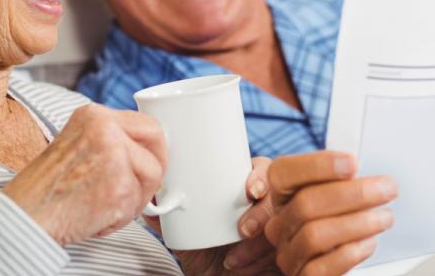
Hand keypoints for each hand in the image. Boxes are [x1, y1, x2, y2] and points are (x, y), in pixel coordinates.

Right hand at [3, 103, 165, 245]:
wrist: (25, 214)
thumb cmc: (47, 186)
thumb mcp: (76, 143)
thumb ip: (110, 139)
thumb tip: (149, 152)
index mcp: (94, 115)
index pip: (147, 123)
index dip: (155, 146)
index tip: (152, 161)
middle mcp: (106, 130)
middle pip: (158, 144)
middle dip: (156, 167)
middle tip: (144, 186)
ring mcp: (115, 157)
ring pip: (152, 177)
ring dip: (136, 197)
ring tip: (107, 205)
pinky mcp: (120, 188)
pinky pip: (137, 204)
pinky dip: (121, 217)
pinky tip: (96, 216)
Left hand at [145, 157, 281, 275]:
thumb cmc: (207, 257)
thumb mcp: (187, 238)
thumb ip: (171, 220)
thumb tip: (151, 204)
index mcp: (244, 192)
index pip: (262, 170)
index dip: (260, 176)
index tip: (250, 189)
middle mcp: (266, 206)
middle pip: (278, 196)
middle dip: (262, 213)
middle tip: (243, 230)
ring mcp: (278, 228)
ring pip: (280, 226)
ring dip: (257, 245)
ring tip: (233, 260)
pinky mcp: (283, 250)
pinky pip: (282, 251)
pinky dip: (260, 262)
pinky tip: (243, 268)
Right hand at [264, 151, 397, 275]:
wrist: (333, 262)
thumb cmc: (336, 222)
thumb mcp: (332, 197)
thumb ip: (339, 181)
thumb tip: (359, 166)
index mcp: (282, 196)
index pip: (284, 173)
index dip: (317, 165)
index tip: (353, 162)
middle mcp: (279, 224)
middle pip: (305, 203)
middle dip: (352, 194)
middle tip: (386, 189)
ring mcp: (288, 253)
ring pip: (313, 235)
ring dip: (356, 223)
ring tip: (384, 217)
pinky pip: (321, 268)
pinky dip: (349, 253)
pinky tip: (369, 243)